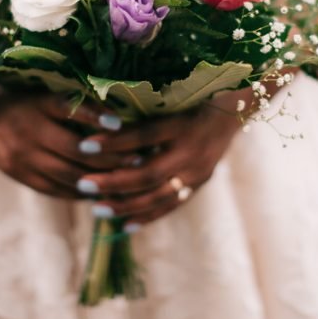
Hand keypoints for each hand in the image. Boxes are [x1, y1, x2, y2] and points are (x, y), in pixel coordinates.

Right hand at [0, 84, 139, 198]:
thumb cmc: (22, 92)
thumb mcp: (44, 87)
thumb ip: (74, 96)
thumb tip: (118, 106)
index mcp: (37, 104)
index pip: (68, 109)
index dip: (94, 117)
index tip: (121, 123)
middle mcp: (29, 131)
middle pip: (74, 150)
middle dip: (109, 158)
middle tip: (139, 159)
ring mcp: (22, 157)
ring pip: (67, 174)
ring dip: (100, 179)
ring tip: (128, 180)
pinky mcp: (19, 174)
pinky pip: (55, 189)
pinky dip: (80, 191)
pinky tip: (102, 192)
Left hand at [72, 90, 249, 229]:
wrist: (233, 108)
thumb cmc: (192, 94)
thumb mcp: (171, 95)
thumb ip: (141, 106)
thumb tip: (99, 114)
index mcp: (183, 123)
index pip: (144, 135)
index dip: (114, 141)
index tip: (84, 145)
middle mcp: (192, 150)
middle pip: (149, 173)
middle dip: (113, 181)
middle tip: (84, 184)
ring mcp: (198, 171)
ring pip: (159, 195)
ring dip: (126, 204)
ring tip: (96, 208)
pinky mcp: (200, 183)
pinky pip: (172, 205)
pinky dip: (148, 216)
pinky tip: (123, 224)